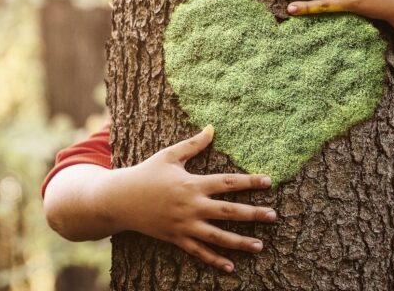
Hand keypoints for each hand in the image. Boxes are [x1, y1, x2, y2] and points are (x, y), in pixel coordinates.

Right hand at [114, 125, 276, 272]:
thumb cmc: (145, 174)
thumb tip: (212, 128)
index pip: (227, 182)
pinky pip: (198, 252)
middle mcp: (191, 206)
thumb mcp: (169, 156)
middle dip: (253, 214)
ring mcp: (184, 225)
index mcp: (192, 184)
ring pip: (217, 236)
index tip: (268, 181)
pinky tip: (231, 267)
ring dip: (239, 242)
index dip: (249, 181)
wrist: (119, 200)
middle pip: (228, 211)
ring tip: (260, 246)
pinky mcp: (175, 238)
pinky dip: (214, 260)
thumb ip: (193, 144)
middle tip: (274, 216)